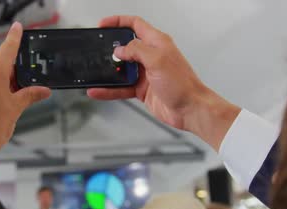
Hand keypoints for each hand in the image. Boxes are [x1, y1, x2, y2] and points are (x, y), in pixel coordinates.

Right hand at [87, 16, 239, 150]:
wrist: (190, 109)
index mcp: (157, 43)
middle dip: (111, 49)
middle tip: (97, 52)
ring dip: (109, 72)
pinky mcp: (143, 89)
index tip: (103, 25)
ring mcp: (146, 74)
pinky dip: (110, 89)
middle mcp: (151, 56)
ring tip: (96, 73)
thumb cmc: (183, 85)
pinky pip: (121, 87)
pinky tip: (99, 90)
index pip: (135, 25)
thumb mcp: (158, 60)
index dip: (118, 22)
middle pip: (126, 47)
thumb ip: (136, 50)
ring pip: (122, 69)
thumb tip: (120, 49)